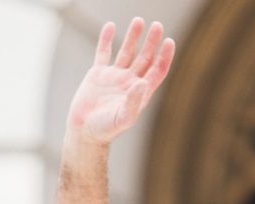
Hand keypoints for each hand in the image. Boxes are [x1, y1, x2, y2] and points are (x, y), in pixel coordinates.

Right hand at [67, 19, 174, 143]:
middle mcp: (129, 82)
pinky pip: (103, 53)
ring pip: (126, 52)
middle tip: (157, 25)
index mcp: (140, 93)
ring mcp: (114, 77)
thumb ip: (134, 101)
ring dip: (133, 37)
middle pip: (144, 58)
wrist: (84, 131)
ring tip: (139, 20)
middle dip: (151, 42)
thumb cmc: (106, 129)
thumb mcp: (123, 117)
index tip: (169, 41)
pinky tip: (110, 26)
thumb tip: (143, 83)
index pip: (157, 71)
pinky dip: (106, 39)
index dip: (164, 57)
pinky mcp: (97, 74)